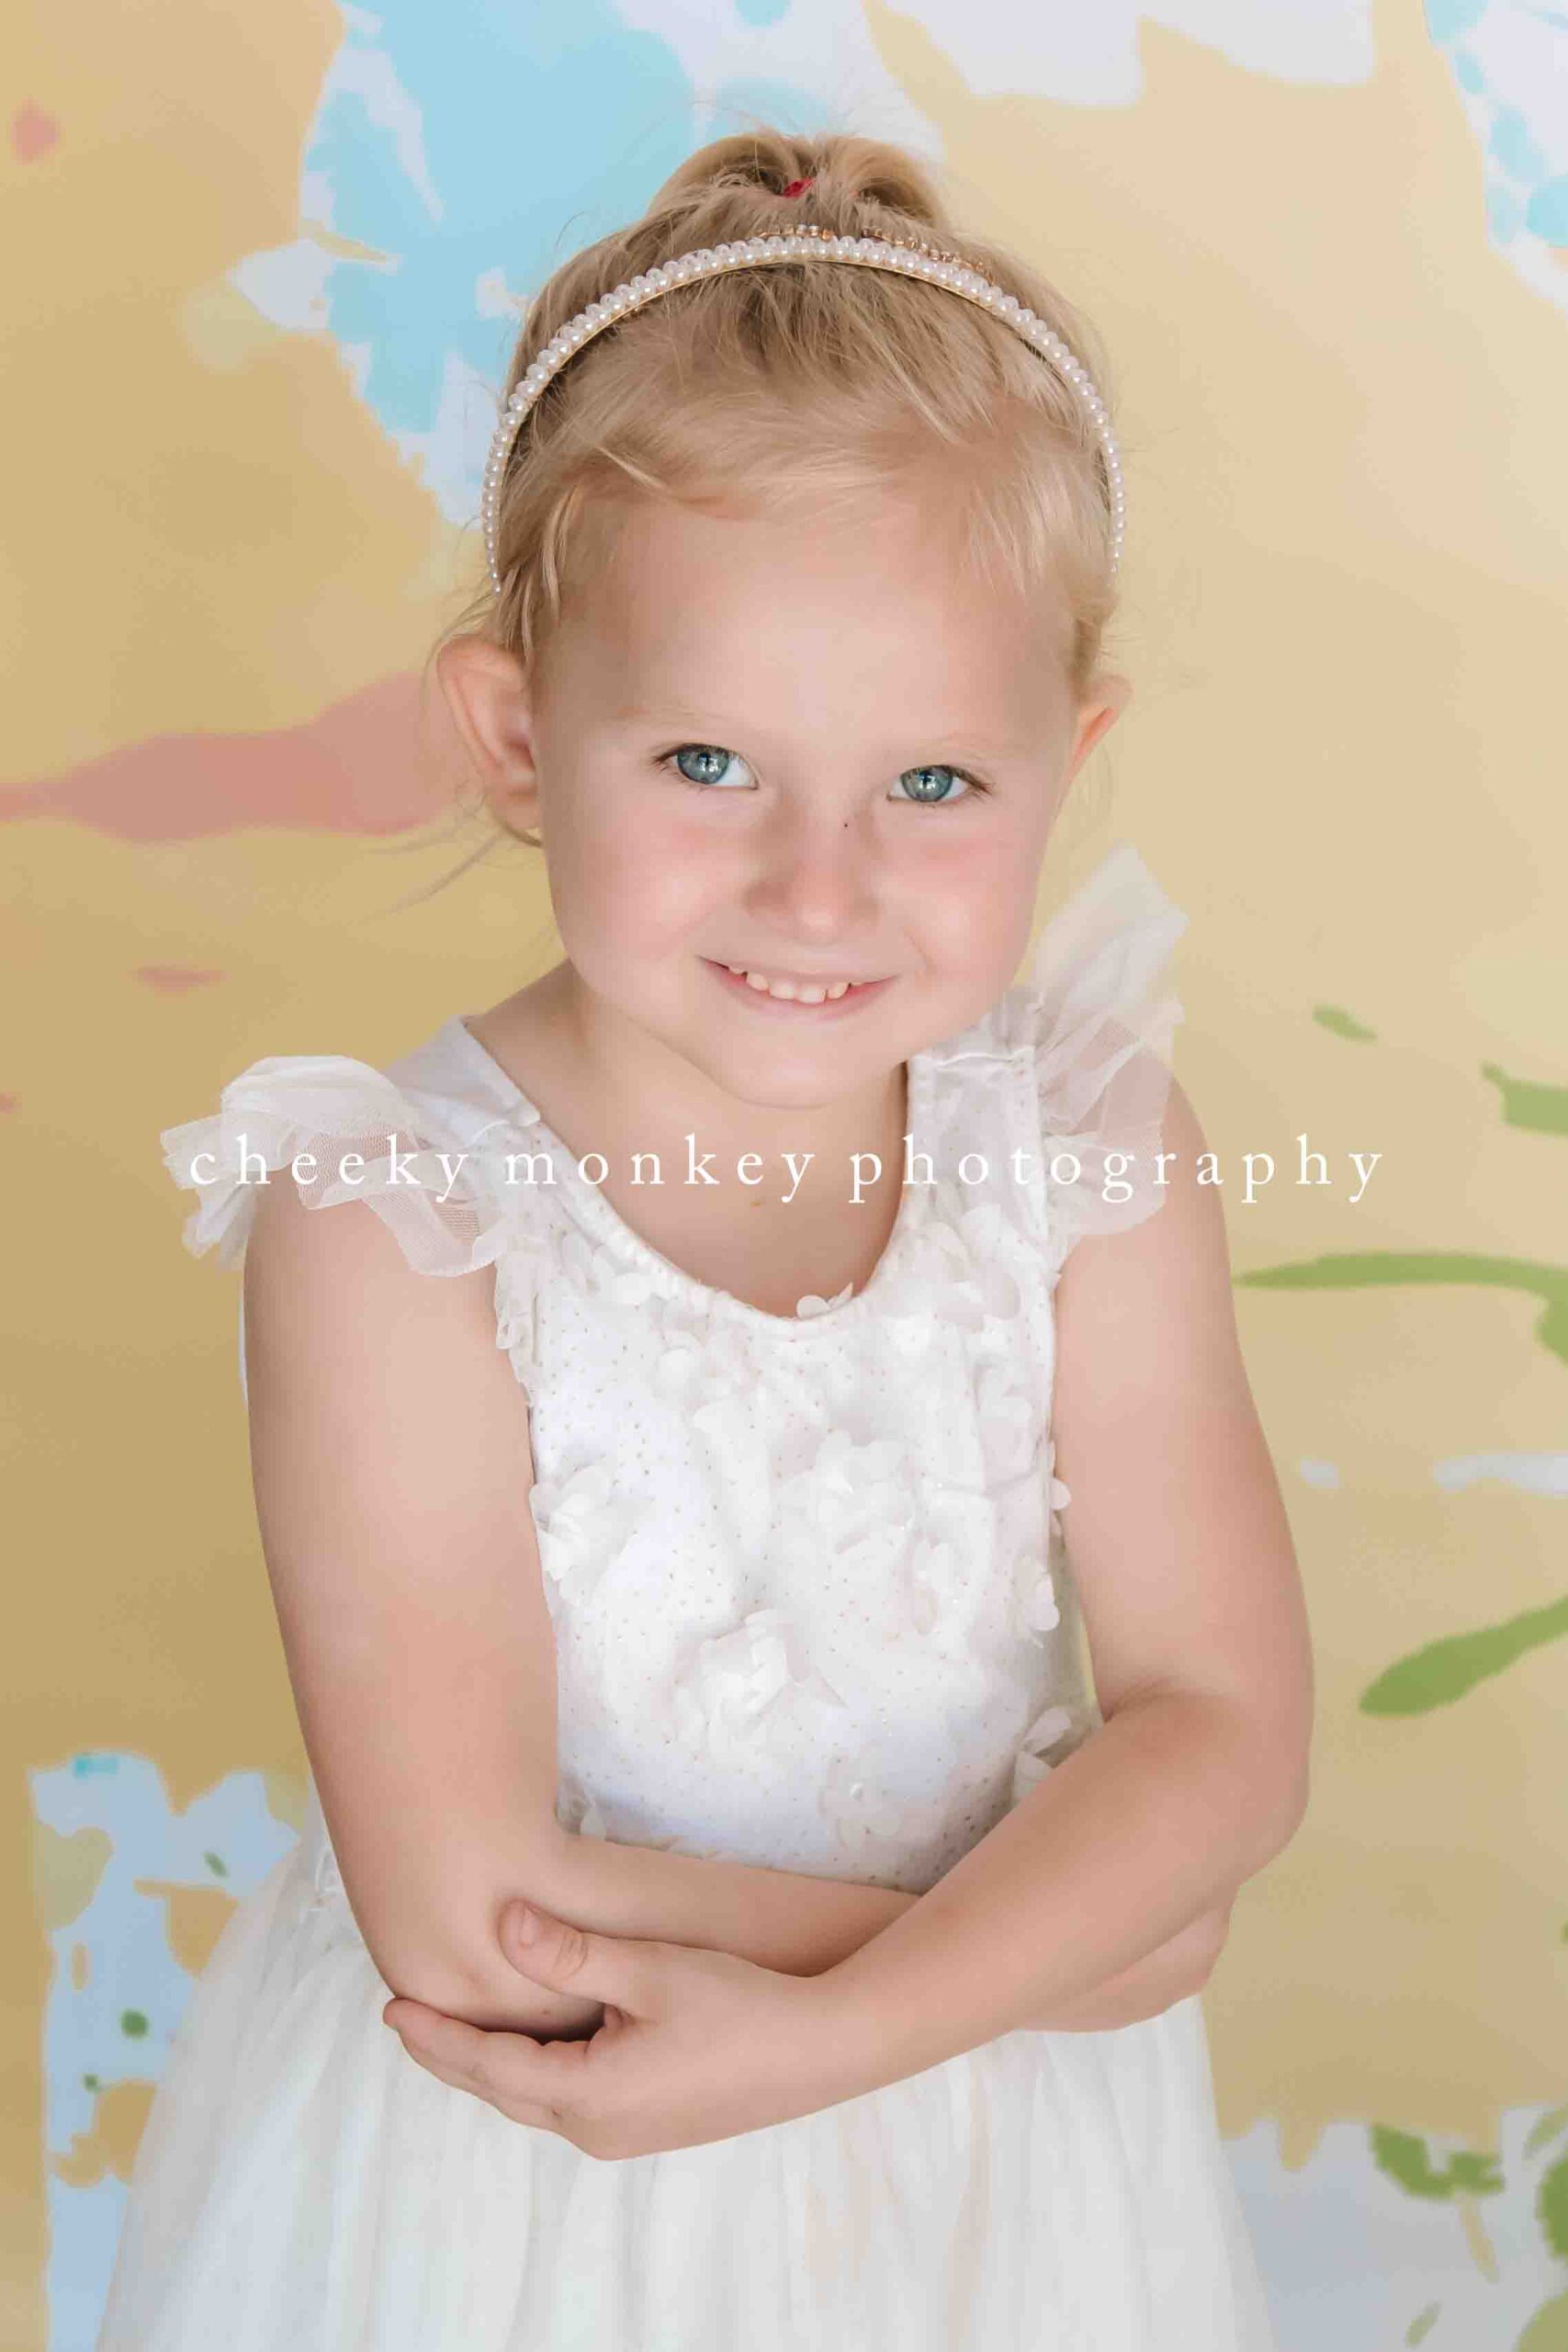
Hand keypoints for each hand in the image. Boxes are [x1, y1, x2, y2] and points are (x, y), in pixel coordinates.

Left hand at [382, 1899, 859, 2158]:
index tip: (394, 2007)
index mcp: (588, 2095)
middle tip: (405, 2017)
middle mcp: (596, 2127)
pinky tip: (533, 2047)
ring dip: (492, 2065)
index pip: (489, 2065)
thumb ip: (572, 1954)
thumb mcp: (651, 1969)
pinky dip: (533, 2073)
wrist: (819, 2049)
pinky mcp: (648, 2123)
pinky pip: (567, 2101)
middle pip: (503, 2089)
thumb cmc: (739, 2005)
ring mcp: (624, 2133)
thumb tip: (503, 1924)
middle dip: (452, 2055)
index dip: (438, 2036)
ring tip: (456, 2029)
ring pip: (535, 2099)